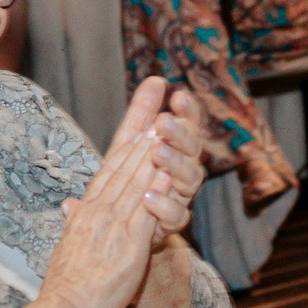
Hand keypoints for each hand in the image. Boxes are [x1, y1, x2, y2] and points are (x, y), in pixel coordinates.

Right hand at [42, 129, 172, 307]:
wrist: (66, 306)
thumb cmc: (67, 282)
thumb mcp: (67, 244)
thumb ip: (73, 222)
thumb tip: (68, 207)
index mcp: (86, 211)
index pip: (107, 170)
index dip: (125, 146)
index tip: (138, 127)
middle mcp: (99, 211)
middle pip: (123, 167)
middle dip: (142, 137)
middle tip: (158, 113)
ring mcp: (114, 225)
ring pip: (136, 182)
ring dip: (152, 154)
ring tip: (167, 130)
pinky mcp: (130, 243)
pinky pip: (146, 211)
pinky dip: (157, 190)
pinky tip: (169, 172)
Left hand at [108, 77, 203, 245]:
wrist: (115, 228)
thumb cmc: (126, 181)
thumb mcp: (128, 144)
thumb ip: (141, 114)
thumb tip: (156, 80)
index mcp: (175, 150)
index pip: (187, 126)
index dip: (187, 111)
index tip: (178, 95)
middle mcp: (182, 172)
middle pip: (193, 150)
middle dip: (181, 134)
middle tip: (164, 122)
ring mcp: (179, 197)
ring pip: (190, 179)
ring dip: (174, 163)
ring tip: (157, 153)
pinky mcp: (170, 223)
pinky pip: (176, 214)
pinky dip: (163, 205)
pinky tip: (148, 196)